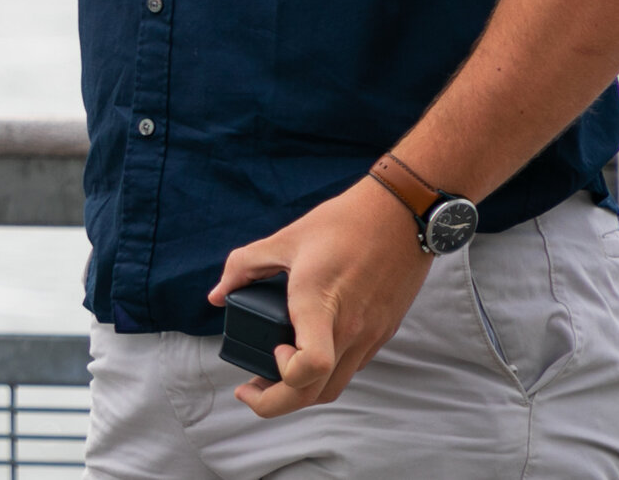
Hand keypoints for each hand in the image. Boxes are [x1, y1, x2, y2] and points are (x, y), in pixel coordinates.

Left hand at [209, 177, 432, 416]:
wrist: (402, 215)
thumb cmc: (342, 223)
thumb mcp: (285, 238)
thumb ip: (244, 266)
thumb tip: (216, 296)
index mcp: (320, 301)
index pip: (310, 365)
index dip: (283, 373)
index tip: (271, 349)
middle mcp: (349, 327)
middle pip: (316, 393)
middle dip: (275, 403)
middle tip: (249, 391)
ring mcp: (370, 335)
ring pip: (335, 387)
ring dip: (300, 392)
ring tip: (272, 375)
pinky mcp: (382, 334)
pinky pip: (350, 369)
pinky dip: (323, 374)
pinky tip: (305, 353)